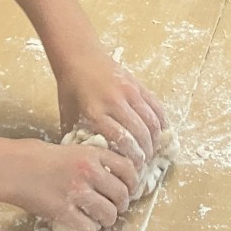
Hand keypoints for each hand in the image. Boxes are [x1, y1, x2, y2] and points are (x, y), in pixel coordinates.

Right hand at [13, 138, 135, 230]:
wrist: (14, 167)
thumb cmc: (39, 157)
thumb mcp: (72, 149)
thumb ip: (93, 160)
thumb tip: (112, 175)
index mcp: (93, 154)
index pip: (128, 168)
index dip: (133, 182)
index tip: (130, 188)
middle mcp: (89, 172)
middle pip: (121, 194)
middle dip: (121, 204)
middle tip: (116, 208)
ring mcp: (76, 192)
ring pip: (108, 214)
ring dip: (107, 220)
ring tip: (101, 220)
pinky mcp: (63, 211)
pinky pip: (88, 229)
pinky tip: (86, 230)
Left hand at [58, 52, 165, 172]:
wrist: (80, 59)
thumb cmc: (72, 93)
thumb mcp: (69, 120)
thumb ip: (79, 142)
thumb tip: (92, 165)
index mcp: (95, 114)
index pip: (122, 143)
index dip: (131, 160)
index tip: (132, 172)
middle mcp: (115, 103)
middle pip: (140, 135)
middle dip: (145, 155)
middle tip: (144, 167)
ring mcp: (130, 93)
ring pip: (152, 123)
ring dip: (155, 142)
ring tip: (151, 154)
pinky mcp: (140, 86)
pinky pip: (158, 108)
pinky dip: (162, 125)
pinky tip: (159, 136)